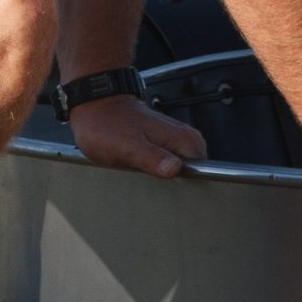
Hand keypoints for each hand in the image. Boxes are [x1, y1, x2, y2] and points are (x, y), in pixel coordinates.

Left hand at [69, 95, 207, 178]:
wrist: (96, 107)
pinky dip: (156, 174)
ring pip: (180, 174)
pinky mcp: (165, 147)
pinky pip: (168, 168)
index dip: (188, 189)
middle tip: (148, 183)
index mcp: (184, 140)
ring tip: (142, 176)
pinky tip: (142, 173)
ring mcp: (176, 143)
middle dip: (175, 188)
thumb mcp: (126, 146)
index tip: (169, 194)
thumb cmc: (107, 125)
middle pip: (194, 177)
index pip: (204, 174)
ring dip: (164, 182)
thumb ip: (151, 157)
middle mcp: (186, 140)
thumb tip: (174, 169)